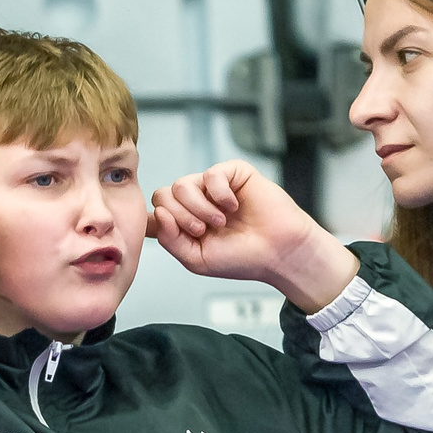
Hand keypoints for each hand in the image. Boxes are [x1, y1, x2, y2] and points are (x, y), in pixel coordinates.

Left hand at [147, 161, 358, 311]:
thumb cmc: (240, 258)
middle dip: (180, 217)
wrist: (278, 252)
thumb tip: (158, 213)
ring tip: (220, 222)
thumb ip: (170, 239)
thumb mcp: (195, 258)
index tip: (180, 236)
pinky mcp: (234, 174)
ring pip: (182, 185)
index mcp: (183, 224)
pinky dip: (219, 193)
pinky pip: (211, 174)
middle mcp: (194, 203)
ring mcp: (213, 188)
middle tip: (203, 231)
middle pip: (163, 196)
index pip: (154, 213)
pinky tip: (233, 206)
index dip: (158, 223)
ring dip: (198, 207)